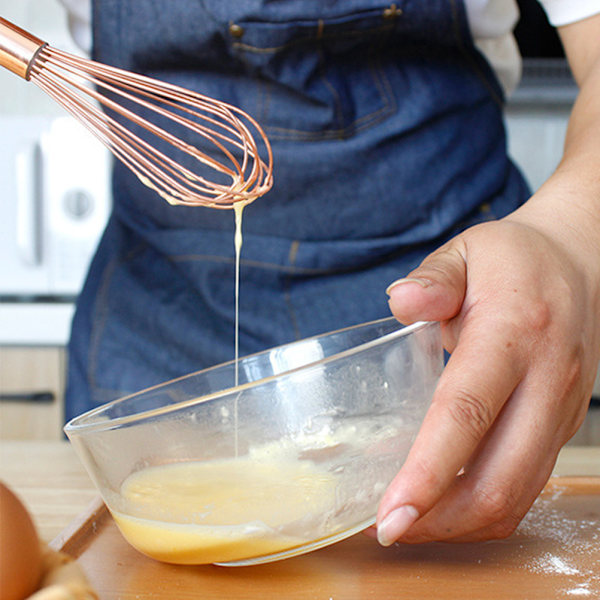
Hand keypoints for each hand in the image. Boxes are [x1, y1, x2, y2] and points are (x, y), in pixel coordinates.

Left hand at [373, 210, 599, 544]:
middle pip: (499, 477)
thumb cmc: (514, 259)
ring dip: (461, 522)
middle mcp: (547, 380)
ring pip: (518, 494)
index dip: (429, 470)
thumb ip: (433, 279)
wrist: (580, 263)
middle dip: (440, 518)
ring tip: (409, 522)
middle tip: (386, 529)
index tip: (391, 512)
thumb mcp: (467, 252)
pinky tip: (447, 502)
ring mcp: (563, 410)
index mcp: (514, 332)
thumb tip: (400, 302)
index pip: (469, 412)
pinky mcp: (564, 425)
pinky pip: (527, 485)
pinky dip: (485, 507)